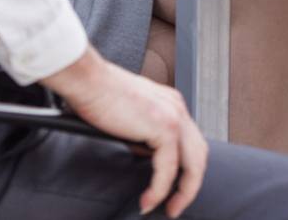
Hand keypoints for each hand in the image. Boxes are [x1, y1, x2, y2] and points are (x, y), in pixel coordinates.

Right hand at [44, 48, 205, 217]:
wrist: (88, 81)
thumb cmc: (99, 94)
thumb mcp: (129, 114)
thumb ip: (142, 131)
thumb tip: (143, 152)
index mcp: (171, 104)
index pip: (191, 142)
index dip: (187, 169)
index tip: (175, 189)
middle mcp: (177, 108)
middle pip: (199, 154)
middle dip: (191, 185)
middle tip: (176, 205)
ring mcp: (174, 116)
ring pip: (193, 164)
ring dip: (183, 192)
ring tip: (169, 208)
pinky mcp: (163, 127)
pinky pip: (168, 168)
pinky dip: (160, 189)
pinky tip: (149, 200)